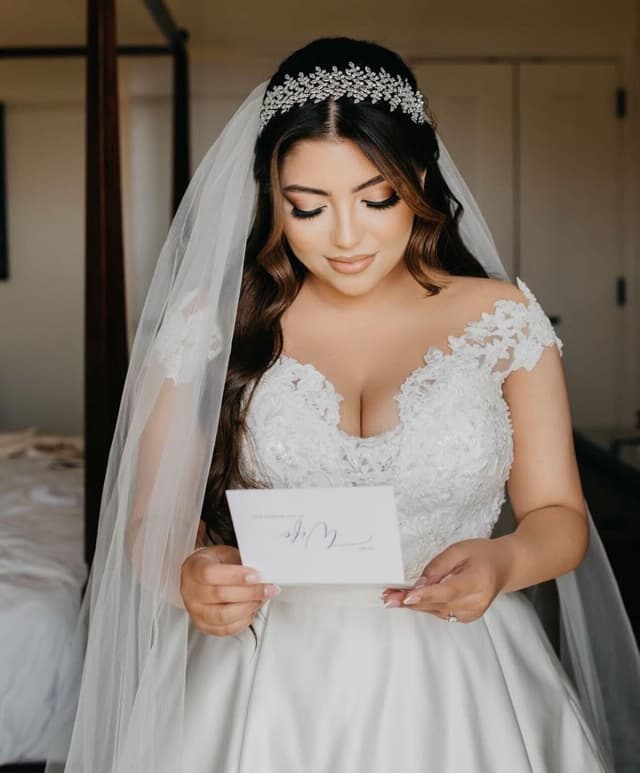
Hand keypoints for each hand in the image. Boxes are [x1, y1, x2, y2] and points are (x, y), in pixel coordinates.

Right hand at [180, 545, 280, 636]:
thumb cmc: (215, 563)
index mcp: (193, 568)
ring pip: (223, 616)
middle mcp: (190, 591)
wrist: (202, 573)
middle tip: (267, 588)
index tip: (256, 576)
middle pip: (220, 595)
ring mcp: (195, 610)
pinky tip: (251, 610)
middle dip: (250, 593)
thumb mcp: (226, 554)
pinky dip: (243, 621)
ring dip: (248, 608)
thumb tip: (263, 576)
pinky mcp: (203, 625)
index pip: (210, 574)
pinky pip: (225, 629)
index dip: (236, 576)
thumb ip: (241, 564)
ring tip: (261, 599)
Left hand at [381, 538, 512, 622]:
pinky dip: (424, 606)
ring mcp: (471, 613)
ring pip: (436, 611)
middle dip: (410, 601)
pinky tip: (409, 600)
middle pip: (438, 604)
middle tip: (387, 597)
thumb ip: (439, 565)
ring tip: (391, 598)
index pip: (448, 591)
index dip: (426, 595)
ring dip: (413, 604)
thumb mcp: (460, 550)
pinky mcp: (465, 617)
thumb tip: (419, 583)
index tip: (407, 597)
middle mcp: (475, 602)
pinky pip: (440, 612)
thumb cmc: (483, 554)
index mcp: (478, 582)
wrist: (505, 567)